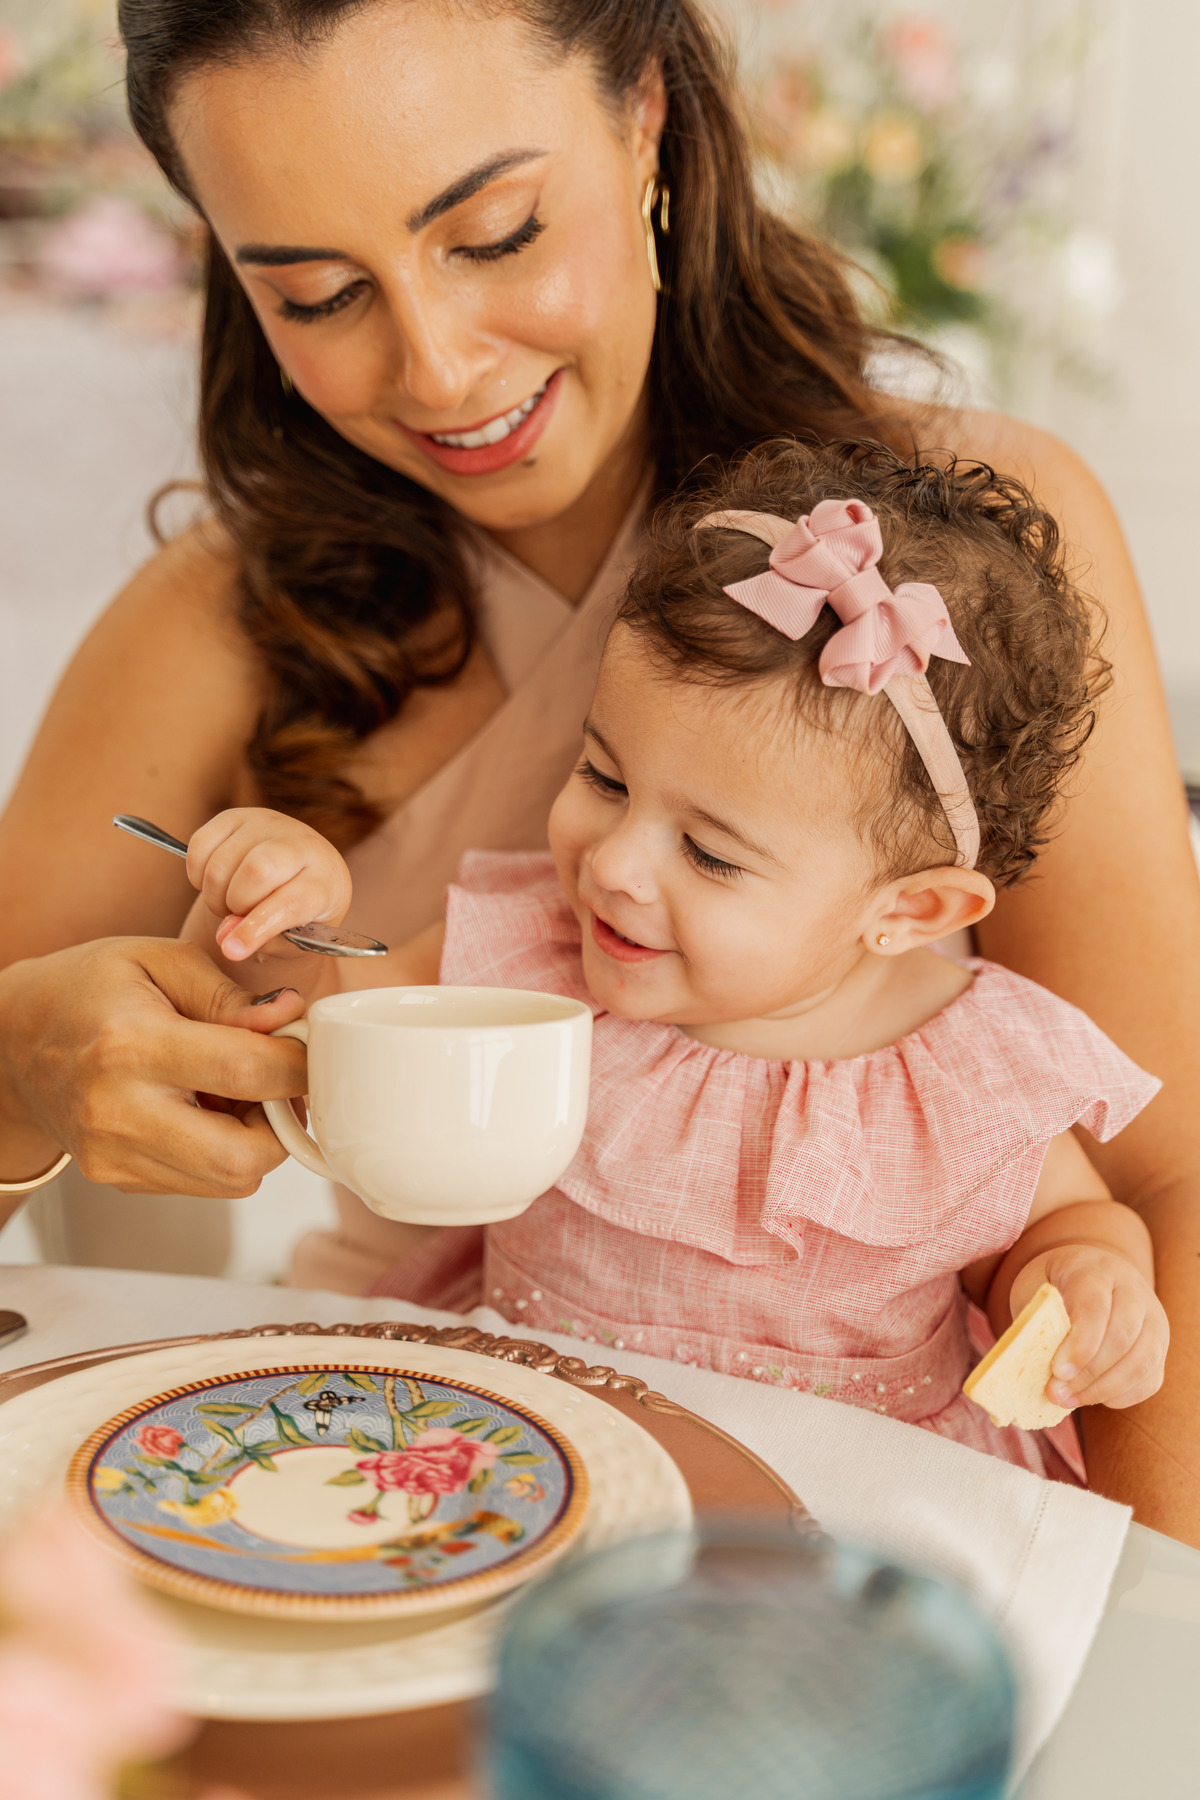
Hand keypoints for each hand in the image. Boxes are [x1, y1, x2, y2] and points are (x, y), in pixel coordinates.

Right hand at [0, 939, 307, 1196]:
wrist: (12, 1042)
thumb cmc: (87, 989)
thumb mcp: (157, 960)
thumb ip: (228, 994)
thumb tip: (290, 1020)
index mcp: (130, 1044)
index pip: (245, 1070)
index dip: (298, 1065)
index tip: (309, 1050)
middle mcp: (119, 1111)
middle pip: (243, 1156)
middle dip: (283, 1123)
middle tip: (278, 1085)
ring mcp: (114, 1155)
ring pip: (230, 1180)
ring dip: (257, 1141)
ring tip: (238, 1092)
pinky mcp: (116, 1178)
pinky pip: (201, 1183)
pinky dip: (222, 1151)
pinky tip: (204, 1108)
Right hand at [186, 808, 351, 961]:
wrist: (297, 873)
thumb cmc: (300, 913)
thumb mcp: (294, 937)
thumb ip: (263, 942)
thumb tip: (225, 939)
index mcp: (326, 879)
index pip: (292, 902)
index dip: (258, 928)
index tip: (233, 951)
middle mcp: (301, 843)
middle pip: (256, 870)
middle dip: (236, 904)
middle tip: (237, 916)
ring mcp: (268, 823)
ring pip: (222, 862)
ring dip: (215, 895)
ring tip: (229, 904)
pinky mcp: (236, 815)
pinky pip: (200, 845)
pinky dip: (197, 874)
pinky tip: (216, 884)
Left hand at [1009, 1245, 1168, 1410]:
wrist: (1089, 1271)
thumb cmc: (1054, 1286)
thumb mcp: (1035, 1290)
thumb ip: (1036, 1321)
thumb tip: (1032, 1369)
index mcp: (1095, 1270)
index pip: (1095, 1308)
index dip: (1079, 1345)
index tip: (1057, 1372)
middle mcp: (1132, 1290)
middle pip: (1122, 1337)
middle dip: (1088, 1373)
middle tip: (1056, 1393)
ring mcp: (1152, 1317)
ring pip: (1142, 1361)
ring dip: (1104, 1390)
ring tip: (1069, 1400)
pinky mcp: (1160, 1345)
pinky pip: (1150, 1379)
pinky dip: (1122, 1395)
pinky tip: (1092, 1397)